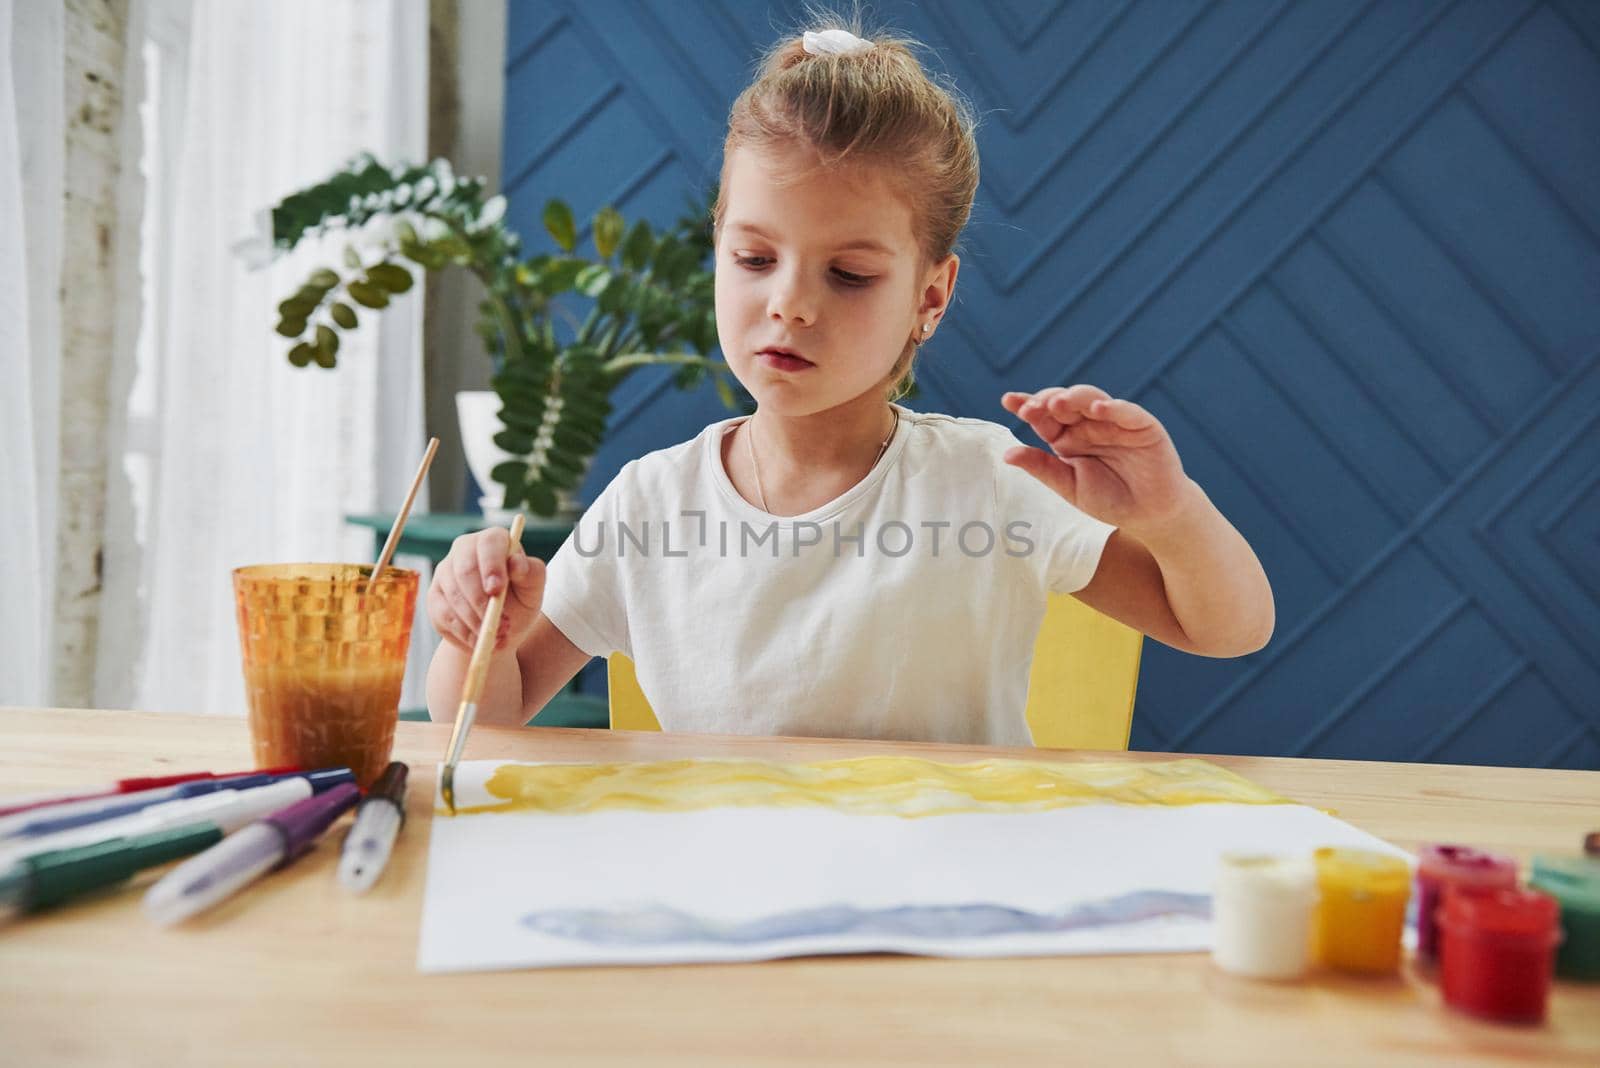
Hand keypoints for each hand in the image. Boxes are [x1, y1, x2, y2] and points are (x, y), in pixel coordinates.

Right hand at [427, 527, 545, 653]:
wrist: (498, 630)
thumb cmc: (520, 602)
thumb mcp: (533, 590)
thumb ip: (532, 573)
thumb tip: (516, 562)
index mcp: (493, 542)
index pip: (489, 543)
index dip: (492, 565)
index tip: (496, 590)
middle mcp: (465, 550)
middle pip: (465, 569)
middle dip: (482, 602)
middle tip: (500, 626)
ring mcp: (445, 571)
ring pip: (454, 595)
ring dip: (476, 621)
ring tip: (496, 637)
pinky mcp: (434, 595)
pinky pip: (444, 614)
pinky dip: (464, 631)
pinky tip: (479, 640)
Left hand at [1001, 385, 1194, 534]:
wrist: (1150, 515)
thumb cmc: (1109, 499)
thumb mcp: (1069, 486)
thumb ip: (1042, 467)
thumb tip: (1006, 454)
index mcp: (1067, 437)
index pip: (1044, 416)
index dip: (1027, 405)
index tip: (1008, 401)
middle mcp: (1089, 424)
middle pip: (1065, 402)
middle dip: (1047, 401)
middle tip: (1030, 408)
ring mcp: (1115, 422)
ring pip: (1092, 399)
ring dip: (1074, 398)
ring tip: (1057, 403)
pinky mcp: (1143, 426)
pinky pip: (1127, 412)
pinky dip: (1114, 407)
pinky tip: (1098, 408)